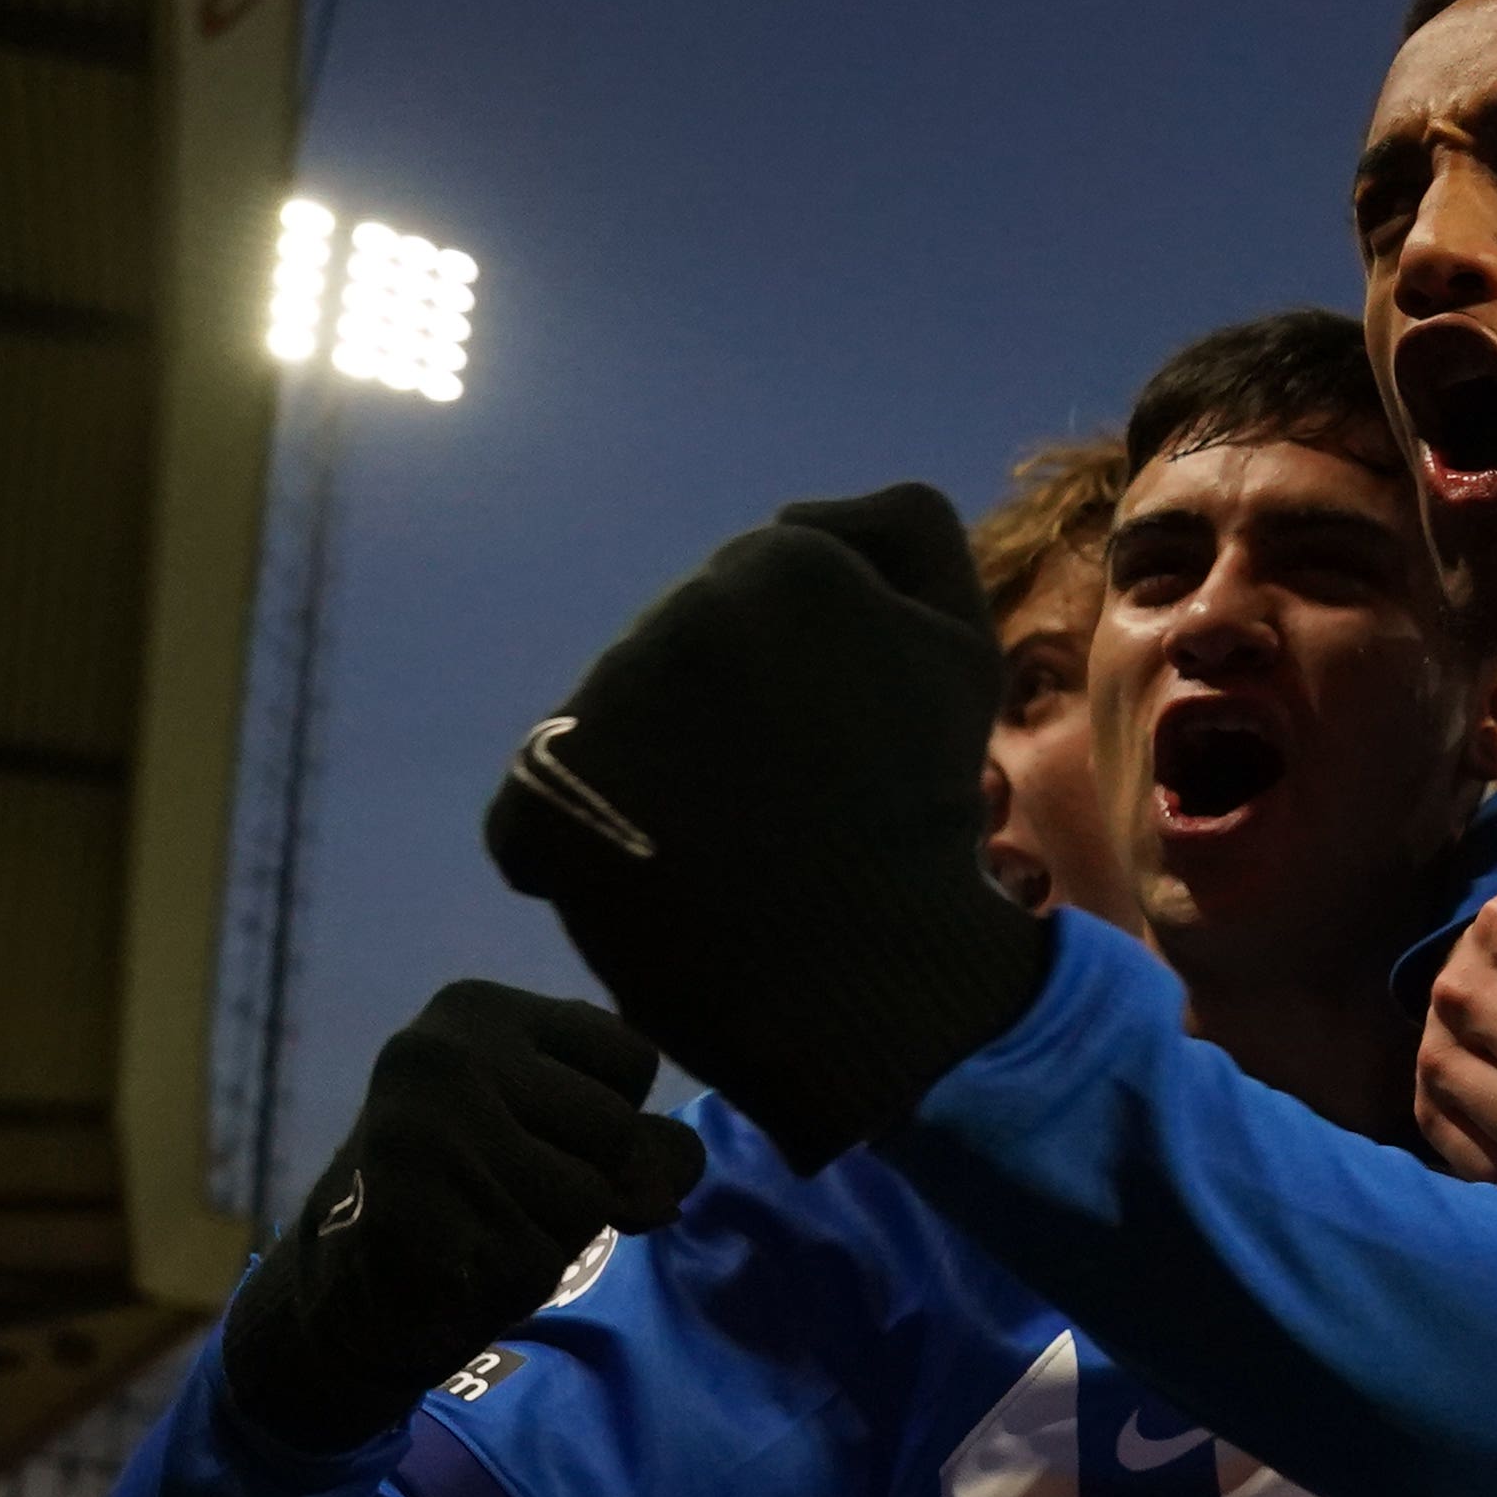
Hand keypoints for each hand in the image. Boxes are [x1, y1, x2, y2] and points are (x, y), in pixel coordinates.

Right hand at [219, 980, 707, 1452]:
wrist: (348, 1291)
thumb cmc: (477, 1195)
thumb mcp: (565, 1142)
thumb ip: (640, 1144)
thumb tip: (659, 1192)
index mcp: (478, 1009)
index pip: (633, 1058)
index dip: (612, 1121)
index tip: (537, 1136)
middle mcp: (443, 1054)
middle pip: (617, 1132)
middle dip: (588, 1185)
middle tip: (502, 1195)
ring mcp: (421, 1131)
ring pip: (589, 1202)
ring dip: (555, 1240)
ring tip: (481, 1228)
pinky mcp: (408, 1214)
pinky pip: (539, 1262)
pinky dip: (515, 1284)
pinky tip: (460, 1265)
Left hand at [485, 490, 1051, 1170]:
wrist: (874, 979)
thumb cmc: (926, 819)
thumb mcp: (961, 648)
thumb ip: (901, 539)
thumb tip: (789, 517)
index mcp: (783, 561)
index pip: (755, 597)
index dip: (800, 677)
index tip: (839, 750)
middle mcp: (676, 612)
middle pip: (675, 655)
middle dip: (718, 720)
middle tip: (782, 812)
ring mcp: (599, 703)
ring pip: (611, 725)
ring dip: (653, 781)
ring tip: (721, 859)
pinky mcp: (538, 798)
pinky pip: (535, 812)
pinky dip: (574, 853)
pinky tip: (649, 894)